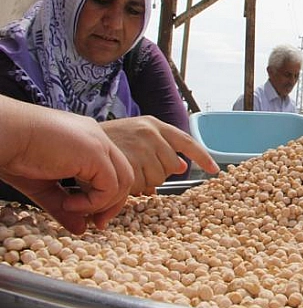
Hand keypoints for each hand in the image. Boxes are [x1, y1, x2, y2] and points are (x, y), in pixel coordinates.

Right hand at [0, 103, 133, 233]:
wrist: (2, 134)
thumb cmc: (15, 153)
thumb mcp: (44, 186)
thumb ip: (64, 206)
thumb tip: (81, 229)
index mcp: (88, 142)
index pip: (114, 171)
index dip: (107, 197)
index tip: (92, 217)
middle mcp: (98, 140)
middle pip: (125, 176)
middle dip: (113, 204)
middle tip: (97, 223)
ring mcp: (99, 144)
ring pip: (123, 181)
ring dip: (102, 204)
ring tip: (72, 208)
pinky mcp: (95, 152)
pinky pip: (110, 186)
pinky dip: (94, 202)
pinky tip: (68, 202)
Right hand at [100, 116, 218, 194]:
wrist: (77, 143)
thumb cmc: (109, 143)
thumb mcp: (137, 138)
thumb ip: (162, 149)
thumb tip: (181, 166)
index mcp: (154, 125)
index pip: (186, 141)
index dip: (202, 157)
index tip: (214, 170)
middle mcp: (150, 133)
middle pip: (172, 165)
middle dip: (159, 173)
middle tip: (139, 168)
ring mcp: (139, 148)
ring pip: (158, 178)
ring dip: (145, 182)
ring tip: (128, 171)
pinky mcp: (128, 163)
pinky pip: (143, 185)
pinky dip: (135, 188)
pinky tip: (123, 178)